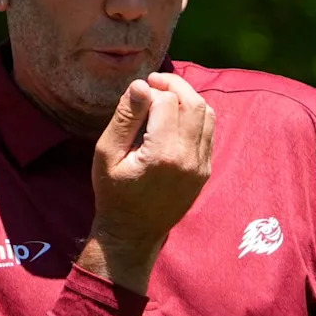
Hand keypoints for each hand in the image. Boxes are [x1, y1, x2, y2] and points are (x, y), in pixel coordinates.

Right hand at [77, 73, 215, 292]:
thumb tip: (140, 85)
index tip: (135, 93)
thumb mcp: (107, 154)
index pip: (166, 102)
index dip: (150, 90)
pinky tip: (175, 118)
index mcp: (162, 154)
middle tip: (154, 82)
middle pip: (193, 103)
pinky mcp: (205, 170)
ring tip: (165, 98)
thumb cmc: (113, 193)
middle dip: (174, 85)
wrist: (133, 234)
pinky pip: (209, 132)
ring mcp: (201, 166)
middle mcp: (188, 158)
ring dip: (188, 98)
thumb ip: (125, 117)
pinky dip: (195, 116)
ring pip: (207, 114)